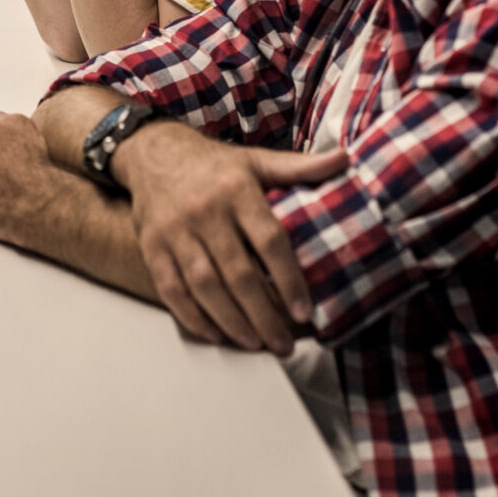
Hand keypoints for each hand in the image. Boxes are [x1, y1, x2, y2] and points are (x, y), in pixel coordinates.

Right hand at [115, 120, 344, 352]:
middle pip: (237, 272)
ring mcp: (175, 231)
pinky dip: (192, 317)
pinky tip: (215, 334)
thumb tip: (345, 159)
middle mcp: (205, 211)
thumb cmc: (213, 164)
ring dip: (231, 320)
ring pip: (204, 285)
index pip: (269, 240)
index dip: (288, 279)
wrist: (154, 152)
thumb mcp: (257, 160)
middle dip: (263, 314)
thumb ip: (299, 167)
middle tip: (283, 344)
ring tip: (255, 343)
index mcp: (236, 189)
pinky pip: (171, 289)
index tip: (303, 311)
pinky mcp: (152, 246)